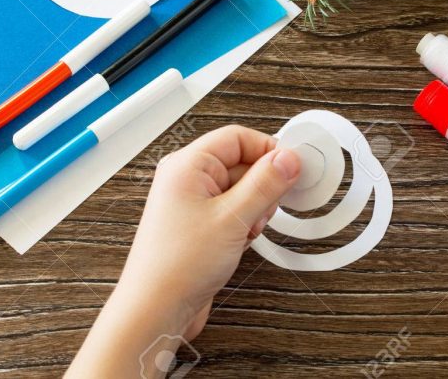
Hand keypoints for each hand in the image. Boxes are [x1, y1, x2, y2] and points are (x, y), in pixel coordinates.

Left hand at [67, 126, 299, 377]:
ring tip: (245, 230)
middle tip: (266, 208)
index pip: (237, 137)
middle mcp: (187, 179)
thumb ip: (265, 183)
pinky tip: (239, 242)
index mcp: (187, 165)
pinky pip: (233, 211)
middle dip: (261, 186)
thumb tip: (287, 158)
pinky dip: (244, 224)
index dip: (268, 149)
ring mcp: (193, 203)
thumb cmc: (176, 266)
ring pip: (241, 190)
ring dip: (254, 209)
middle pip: (241, 163)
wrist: (156, 310)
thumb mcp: (233, 218)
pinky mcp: (200, 225)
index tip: (292, 167)